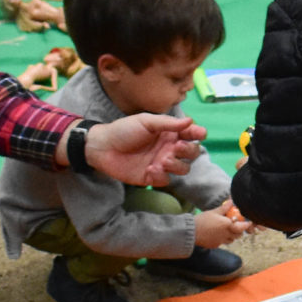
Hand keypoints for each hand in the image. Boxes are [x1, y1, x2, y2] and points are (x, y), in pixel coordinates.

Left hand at [80, 114, 208, 184]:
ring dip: (177, 165)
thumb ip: (168, 123)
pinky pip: (166, 180)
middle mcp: (169, 148)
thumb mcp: (146, 121)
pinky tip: (150, 169)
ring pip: (183, 168)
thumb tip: (190, 121)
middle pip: (192, 153)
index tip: (199, 134)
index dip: (198, 134)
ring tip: (163, 160)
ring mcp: (162, 164)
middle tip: (177, 147)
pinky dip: (161, 175)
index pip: (191, 135)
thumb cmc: (124, 130)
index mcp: (169, 133)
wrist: (102, 147)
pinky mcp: (152, 178)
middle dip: (189, 151)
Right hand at [195, 206, 253, 247]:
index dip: (246, 225)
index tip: (248, 222)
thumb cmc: (202, 220)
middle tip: (237, 225)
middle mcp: (226, 234)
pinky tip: (217, 234)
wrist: (191, 231)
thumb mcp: (214, 212)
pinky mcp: (215, 245)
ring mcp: (221, 241)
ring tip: (227, 230)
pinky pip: (223, 242)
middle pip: (238, 235)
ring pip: (231, 240)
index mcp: (227, 225)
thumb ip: (225, 208)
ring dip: (232, 235)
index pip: (242, 227)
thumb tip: (232, 201)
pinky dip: (223, 239)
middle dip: (239, 231)